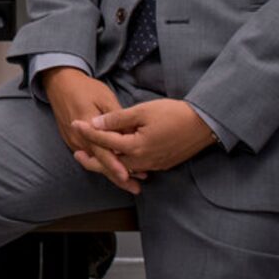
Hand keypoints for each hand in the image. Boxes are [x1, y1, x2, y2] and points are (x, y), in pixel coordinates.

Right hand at [41, 67, 139, 192]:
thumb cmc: (85, 88)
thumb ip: (117, 119)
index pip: (102, 151)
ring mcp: (74, 142)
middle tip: (135, 188)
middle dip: (117, 177)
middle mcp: (78, 138)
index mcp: (87, 125)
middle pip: (99, 163)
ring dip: (111, 172)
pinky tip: (114, 168)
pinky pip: (89, 156)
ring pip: (95, 162)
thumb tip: (131, 135)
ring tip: (130, 182)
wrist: (61, 84)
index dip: (115, 165)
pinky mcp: (72, 142)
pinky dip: (102, 164)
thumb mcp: (105, 98)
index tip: (128, 176)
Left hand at [70, 99, 215, 179]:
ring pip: (124, 168)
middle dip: (93, 160)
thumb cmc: (173, 114)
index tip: (75, 124)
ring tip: (94, 158)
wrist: (203, 124)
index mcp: (135, 146)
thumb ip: (118, 119)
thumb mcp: (143, 111)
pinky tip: (120, 160)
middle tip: (77, 154)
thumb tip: (96, 122)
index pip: (105, 140)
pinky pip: (137, 168)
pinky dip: (124, 165)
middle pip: (111, 163)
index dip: (89, 132)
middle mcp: (142, 161)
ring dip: (108, 164)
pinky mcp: (161, 165)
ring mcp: (153, 165)